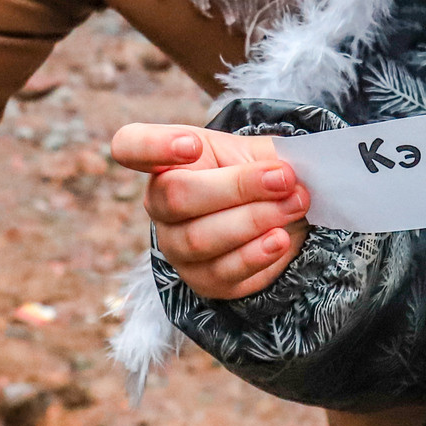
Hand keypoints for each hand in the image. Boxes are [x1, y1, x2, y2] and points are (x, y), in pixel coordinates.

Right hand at [113, 122, 308, 300]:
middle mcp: (160, 204)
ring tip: (295, 204)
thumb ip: (270, 155)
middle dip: (237, 187)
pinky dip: (255, 255)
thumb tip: (290, 170)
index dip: (152, 146)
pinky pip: (222, 272)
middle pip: (176, 197)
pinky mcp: (202, 280)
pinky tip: (280, 240)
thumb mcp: (262, 151)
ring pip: (199, 239)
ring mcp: (176, 246)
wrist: (279, 213)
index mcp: (166, 159)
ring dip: (254, 220)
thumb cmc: (260, 173)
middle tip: (284, 179)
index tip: (192, 145)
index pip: (130, 146)